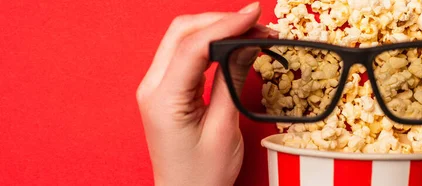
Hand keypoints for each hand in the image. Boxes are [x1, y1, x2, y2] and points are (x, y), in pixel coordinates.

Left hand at [135, 2, 274, 185]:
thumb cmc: (201, 175)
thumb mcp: (223, 129)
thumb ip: (232, 82)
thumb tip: (246, 46)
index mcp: (163, 99)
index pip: (193, 45)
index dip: (226, 24)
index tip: (254, 15)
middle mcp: (153, 87)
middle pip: (183, 32)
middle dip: (222, 20)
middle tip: (257, 22)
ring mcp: (157, 87)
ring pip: (184, 38)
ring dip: (218, 29)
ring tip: (252, 31)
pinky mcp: (167, 90)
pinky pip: (187, 54)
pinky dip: (212, 43)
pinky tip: (234, 43)